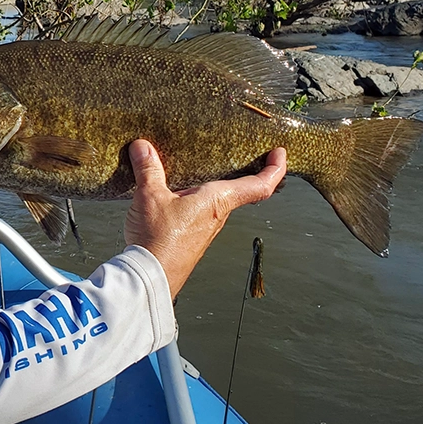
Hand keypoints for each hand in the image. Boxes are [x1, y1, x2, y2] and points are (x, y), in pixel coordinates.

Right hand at [125, 139, 286, 298]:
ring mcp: (206, 228)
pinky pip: (201, 212)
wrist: (150, 276)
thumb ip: (148, 170)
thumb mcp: (150, 196)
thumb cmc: (158, 240)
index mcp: (217, 201)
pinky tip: (180, 194)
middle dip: (247, 172)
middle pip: (242, 191)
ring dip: (219, 186)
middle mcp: (217, 215)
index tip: (280, 153)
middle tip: (249, 154)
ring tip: (207, 168)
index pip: (259, 185)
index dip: (275, 168)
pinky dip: (198, 199)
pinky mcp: (192, 238)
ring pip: (220, 202)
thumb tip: (142, 147)